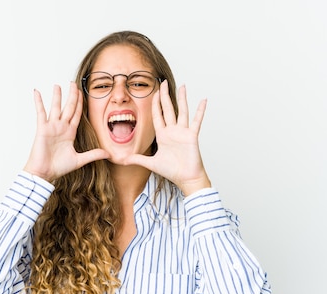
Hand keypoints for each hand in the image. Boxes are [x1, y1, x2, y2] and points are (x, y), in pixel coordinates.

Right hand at [23, 82, 108, 181]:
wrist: (45, 173)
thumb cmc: (59, 167)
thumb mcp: (80, 160)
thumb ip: (93, 155)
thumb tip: (108, 154)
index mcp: (70, 133)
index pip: (76, 114)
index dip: (80, 104)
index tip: (82, 93)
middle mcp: (61, 127)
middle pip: (68, 107)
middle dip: (72, 95)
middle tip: (73, 83)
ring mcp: (51, 127)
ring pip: (55, 107)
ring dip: (57, 96)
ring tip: (58, 85)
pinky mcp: (42, 128)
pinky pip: (40, 112)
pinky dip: (38, 102)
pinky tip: (37, 92)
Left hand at [125, 81, 210, 195]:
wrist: (186, 179)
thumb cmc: (172, 171)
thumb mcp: (151, 163)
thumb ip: (138, 159)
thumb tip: (123, 160)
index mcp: (163, 135)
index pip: (157, 116)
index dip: (155, 104)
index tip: (154, 92)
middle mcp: (173, 131)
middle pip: (168, 109)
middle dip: (165, 96)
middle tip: (163, 82)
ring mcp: (183, 132)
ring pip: (182, 111)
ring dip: (182, 98)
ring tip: (182, 86)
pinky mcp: (192, 136)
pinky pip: (197, 120)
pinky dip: (200, 110)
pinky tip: (203, 100)